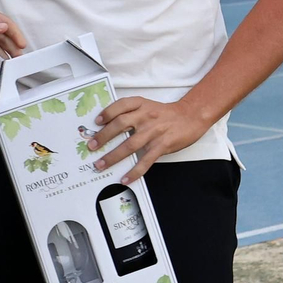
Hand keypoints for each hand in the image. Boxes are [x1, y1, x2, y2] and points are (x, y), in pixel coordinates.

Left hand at [87, 97, 211, 183]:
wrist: (191, 116)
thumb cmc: (166, 114)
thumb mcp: (148, 106)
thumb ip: (132, 113)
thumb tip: (109, 128)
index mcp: (141, 104)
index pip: (121, 105)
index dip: (107, 113)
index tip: (96, 122)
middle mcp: (146, 116)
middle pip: (120, 124)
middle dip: (103, 137)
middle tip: (91, 147)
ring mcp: (154, 131)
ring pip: (130, 145)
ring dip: (113, 156)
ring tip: (101, 164)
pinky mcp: (162, 145)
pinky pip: (146, 160)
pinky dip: (134, 171)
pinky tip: (125, 178)